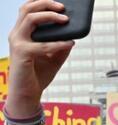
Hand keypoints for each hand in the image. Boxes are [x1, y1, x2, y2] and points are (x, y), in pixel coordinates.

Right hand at [6, 0, 74, 114]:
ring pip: (30, 18)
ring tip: (65, 19)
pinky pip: (43, 44)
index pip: (27, 9)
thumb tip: (73, 35)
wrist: (27, 94)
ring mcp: (17, 42)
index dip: (41, 2)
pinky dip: (58, 43)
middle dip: (45, 3)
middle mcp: (17, 34)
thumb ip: (61, 46)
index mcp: (22, 33)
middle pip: (27, 8)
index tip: (58, 2)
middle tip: (63, 7)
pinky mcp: (22, 53)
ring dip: (49, 16)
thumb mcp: (54, 58)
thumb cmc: (38, 75)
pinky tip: (70, 43)